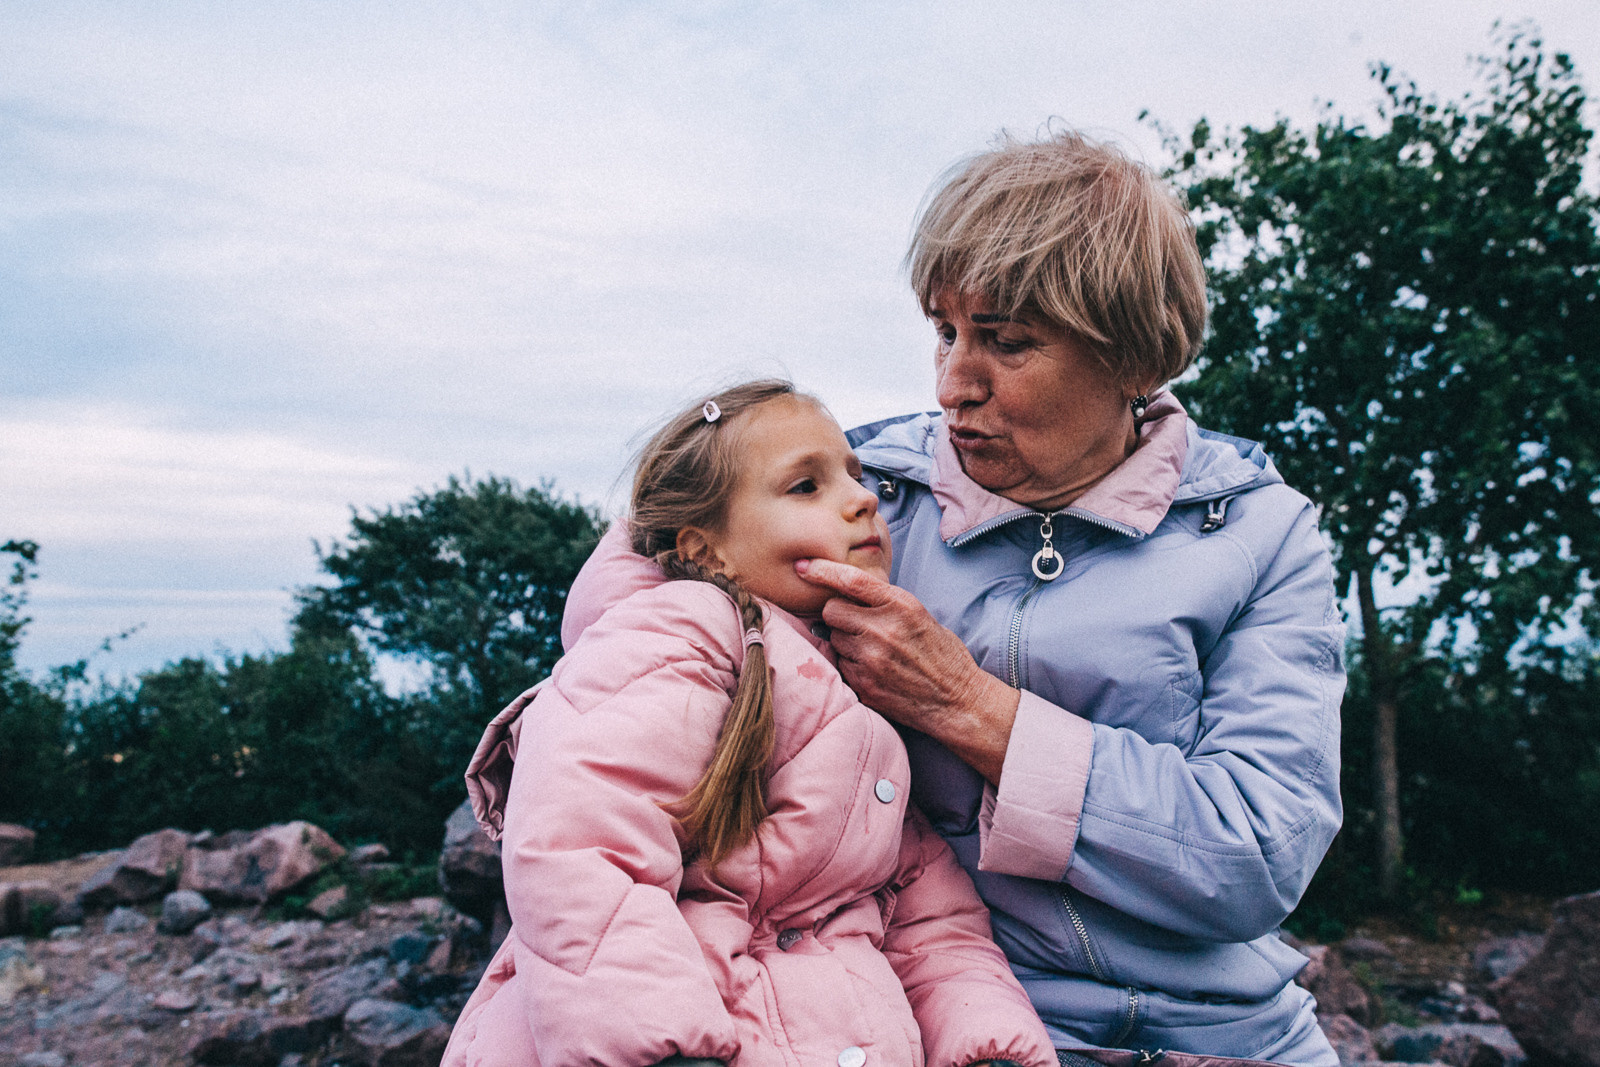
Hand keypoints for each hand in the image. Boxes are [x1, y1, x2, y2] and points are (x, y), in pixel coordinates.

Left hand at [794, 558, 1018, 783]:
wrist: (956, 699)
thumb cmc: (940, 653)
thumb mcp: (918, 614)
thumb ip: (883, 602)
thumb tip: (844, 591)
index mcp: (900, 605)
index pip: (851, 579)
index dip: (822, 570)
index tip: (803, 566)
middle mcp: (883, 630)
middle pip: (831, 610)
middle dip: (837, 614)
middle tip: (855, 623)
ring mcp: (872, 659)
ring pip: (833, 639)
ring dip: (844, 641)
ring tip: (872, 651)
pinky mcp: (864, 685)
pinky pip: (840, 665)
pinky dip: (850, 665)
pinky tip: (874, 670)